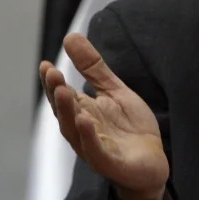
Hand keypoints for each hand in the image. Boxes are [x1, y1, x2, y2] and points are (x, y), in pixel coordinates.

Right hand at [39, 33, 168, 199]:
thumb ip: (93, 68)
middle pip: (65, 111)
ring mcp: (94, 148)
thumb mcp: (114, 91)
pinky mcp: (110, 162)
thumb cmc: (129, 128)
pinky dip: (89, 136)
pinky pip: (96, 150)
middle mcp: (82, 130)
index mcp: (82, 112)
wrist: (152, 163)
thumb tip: (70, 37)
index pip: (62, 95)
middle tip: (52, 73)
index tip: (46, 65)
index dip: (53, 82)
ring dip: (67, 111)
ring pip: (75, 130)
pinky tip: (85, 120)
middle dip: (57, 93)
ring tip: (63, 91)